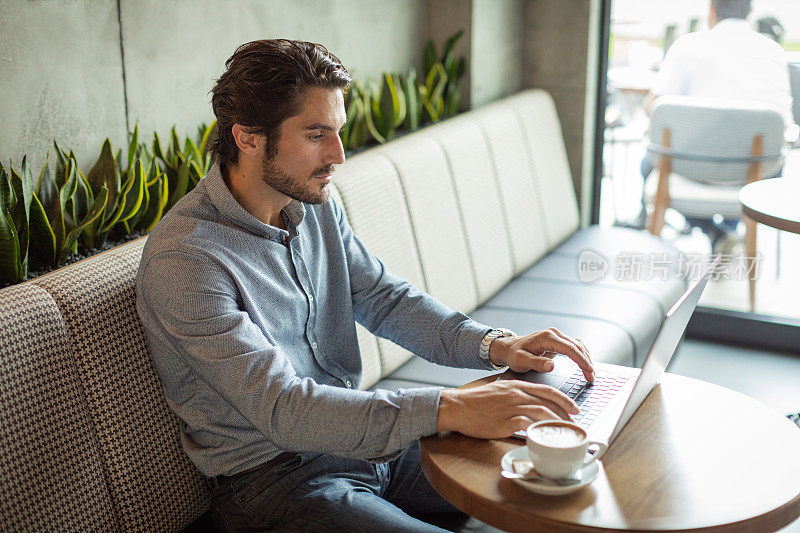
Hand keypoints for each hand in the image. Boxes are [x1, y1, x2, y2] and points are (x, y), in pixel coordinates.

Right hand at [436, 380, 579, 437]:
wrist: (458, 406)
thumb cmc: (477, 401)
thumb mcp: (500, 390)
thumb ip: (517, 395)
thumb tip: (531, 404)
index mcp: (516, 386)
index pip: (547, 390)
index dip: (564, 399)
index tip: (574, 407)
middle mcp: (516, 395)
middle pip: (548, 401)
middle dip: (565, 412)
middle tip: (574, 421)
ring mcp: (511, 408)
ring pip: (542, 413)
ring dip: (556, 423)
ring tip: (563, 431)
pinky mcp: (504, 422)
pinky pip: (527, 426)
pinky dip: (539, 431)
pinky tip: (545, 437)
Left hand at [489, 327, 593, 381]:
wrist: (509, 348)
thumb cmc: (513, 354)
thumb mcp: (521, 361)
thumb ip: (536, 363)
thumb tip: (551, 366)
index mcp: (546, 337)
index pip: (569, 348)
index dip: (581, 360)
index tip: (589, 371)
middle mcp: (554, 334)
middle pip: (577, 346)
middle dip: (586, 361)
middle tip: (592, 377)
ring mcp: (556, 336)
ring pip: (578, 345)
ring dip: (586, 358)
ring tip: (591, 374)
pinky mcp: (558, 342)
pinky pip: (574, 347)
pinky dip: (582, 355)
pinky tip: (585, 365)